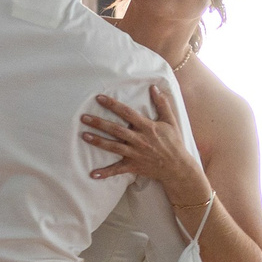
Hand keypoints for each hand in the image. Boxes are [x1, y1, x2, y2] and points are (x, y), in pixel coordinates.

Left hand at [82, 84, 206, 204]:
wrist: (177, 167)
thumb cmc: (174, 142)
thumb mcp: (170, 121)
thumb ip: (162, 104)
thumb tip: (154, 87)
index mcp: (147, 127)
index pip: (127, 113)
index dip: (113, 105)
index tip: (99, 98)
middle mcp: (139, 140)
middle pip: (116, 130)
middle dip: (99, 123)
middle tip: (84, 117)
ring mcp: (135, 154)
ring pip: (113, 147)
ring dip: (98, 141)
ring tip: (84, 135)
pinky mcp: (133, 166)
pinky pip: (117, 170)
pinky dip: (105, 172)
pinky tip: (93, 173)